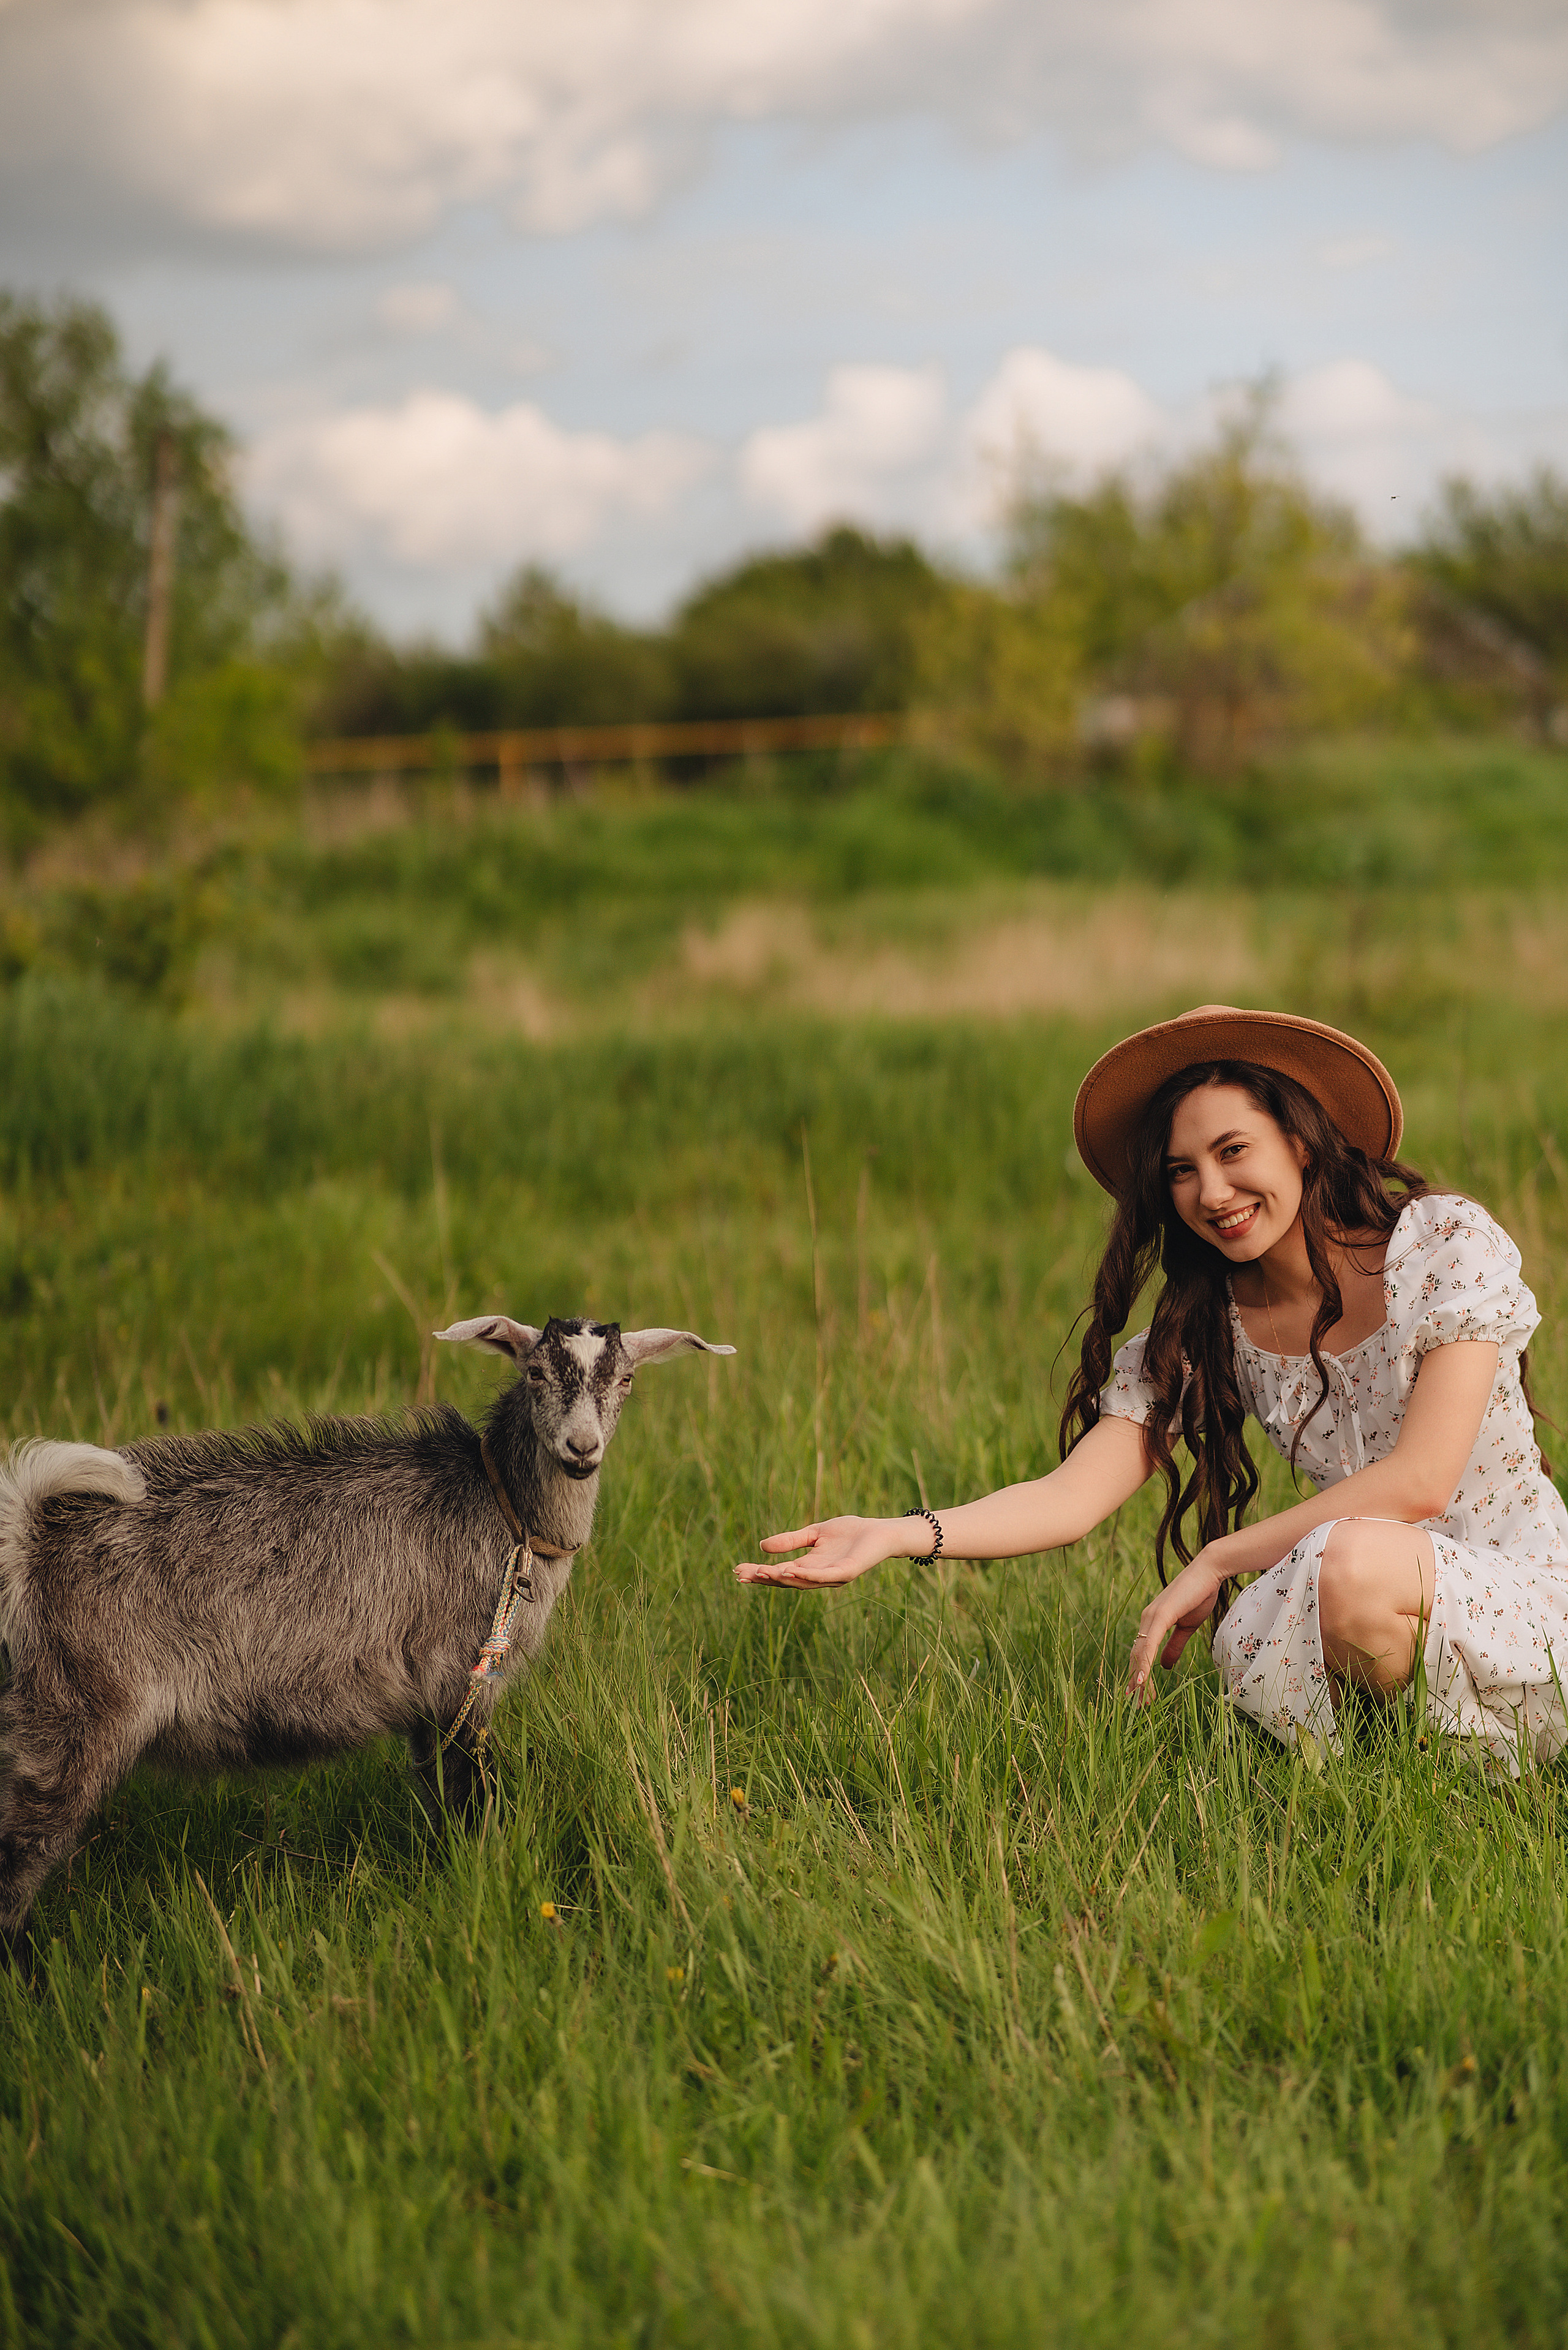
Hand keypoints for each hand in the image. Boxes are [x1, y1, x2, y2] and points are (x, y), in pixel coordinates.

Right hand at [735, 1516, 902, 1587]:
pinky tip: (790, 1571)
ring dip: (779, 1578)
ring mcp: (831, 1577)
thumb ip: (791, 1540)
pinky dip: (805, 1575)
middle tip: (741, 1575)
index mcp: (809, 1566)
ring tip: (759, 1572)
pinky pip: (822, 1576)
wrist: (880, 1532)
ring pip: (801, 1582)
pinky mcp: (845, 1573)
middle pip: (785, 1580)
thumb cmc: (851, 1532)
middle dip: (763, 1578)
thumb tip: (762, 1546)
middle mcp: (817, 1576)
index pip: (779, 1572)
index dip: (759, 1572)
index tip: (738, 1569)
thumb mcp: (814, 1533)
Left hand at [1127, 1550, 1224, 1704]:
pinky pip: (1150, 1643)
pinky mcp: (1160, 1615)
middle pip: (1137, 1657)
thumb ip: (1174, 1646)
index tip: (1139, 1697)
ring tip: (1139, 1700)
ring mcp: (1151, 1616)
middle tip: (1138, 1707)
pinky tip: (1142, 1680)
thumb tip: (1164, 1666)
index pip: (1142, 1654)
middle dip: (1137, 1683)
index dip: (1140, 1676)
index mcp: (1151, 1623)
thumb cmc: (1199, 1596)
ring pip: (1141, 1654)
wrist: (1209, 1573)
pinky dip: (1145, 1663)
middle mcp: (1146, 1619)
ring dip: (1139, 1679)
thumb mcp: (1187, 1628)